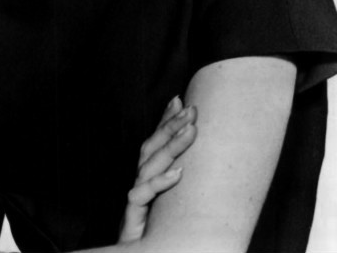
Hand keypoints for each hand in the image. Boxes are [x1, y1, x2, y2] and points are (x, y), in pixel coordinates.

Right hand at [119, 96, 196, 243]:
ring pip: (148, 166)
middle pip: (151, 149)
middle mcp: (139, 186)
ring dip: (171, 146)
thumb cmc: (160, 236)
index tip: (179, 99)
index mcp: (146, 181)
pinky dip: (160, 183)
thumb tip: (204, 162)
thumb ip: (180, 184)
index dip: (164, 121)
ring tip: (191, 130)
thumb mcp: (173, 206)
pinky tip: (179, 173)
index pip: (154, 143)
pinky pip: (142, 196)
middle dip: (170, 126)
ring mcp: (135, 202)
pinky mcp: (132, 220)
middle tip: (192, 109)